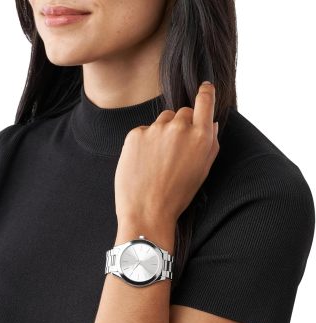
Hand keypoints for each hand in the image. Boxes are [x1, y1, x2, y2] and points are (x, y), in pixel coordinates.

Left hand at [115, 81, 218, 226]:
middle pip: (182, 112)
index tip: (204, 87)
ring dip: (163, 132)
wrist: (147, 211)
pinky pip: (144, 131)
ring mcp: (155, 130)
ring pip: (162, 121)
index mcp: (201, 137)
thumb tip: (210, 122)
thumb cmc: (177, 196)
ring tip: (158, 159)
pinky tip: (144, 161)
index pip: (205, 101)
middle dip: (182, 124)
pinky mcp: (135, 134)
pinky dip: (145, 142)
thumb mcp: (202, 171)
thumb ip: (210, 143)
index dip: (205, 92)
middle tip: (175, 148)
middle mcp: (179, 128)